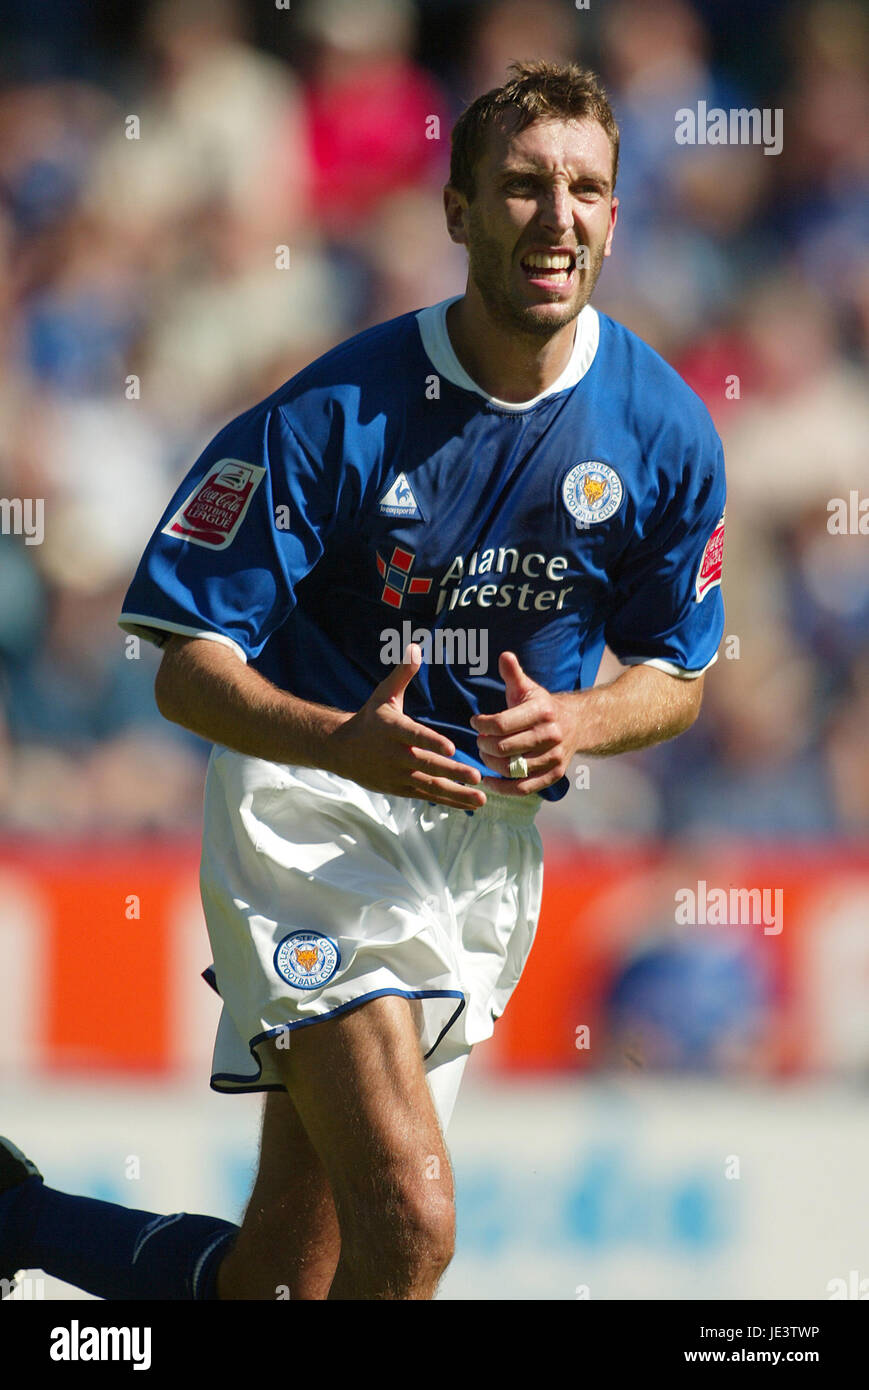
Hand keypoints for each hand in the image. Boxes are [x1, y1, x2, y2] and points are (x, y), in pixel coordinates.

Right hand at [325, 644, 485, 810]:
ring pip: (429, 786)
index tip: (451, 748)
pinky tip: (470, 804)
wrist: (341, 750)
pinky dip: (449, 801)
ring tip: (481, 798)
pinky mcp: (400, 789)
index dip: (431, 743)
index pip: (414, 736)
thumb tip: (416, 647)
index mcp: (392, 729)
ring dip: (457, 793)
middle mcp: (394, 754)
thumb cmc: (370, 719)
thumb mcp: (383, 695)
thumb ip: (402, 674)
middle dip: (452, 772)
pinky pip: (427, 796)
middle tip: (477, 776)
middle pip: (426, 765)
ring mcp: (397, 775)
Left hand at [471, 652, 578, 795]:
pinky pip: (524, 788)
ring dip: (491, 764)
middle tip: (479, 740)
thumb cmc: (541, 706)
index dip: (481, 725)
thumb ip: (513, 674)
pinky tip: (489, 781)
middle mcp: (551, 735)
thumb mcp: (528, 688)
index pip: (501, 724)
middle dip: (484, 745)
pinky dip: (503, 788)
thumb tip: (504, 656)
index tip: (474, 722)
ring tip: (485, 754)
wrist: (577, 724)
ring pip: (512, 769)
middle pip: (504, 748)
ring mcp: (554, 757)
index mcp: (542, 711)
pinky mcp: (554, 775)